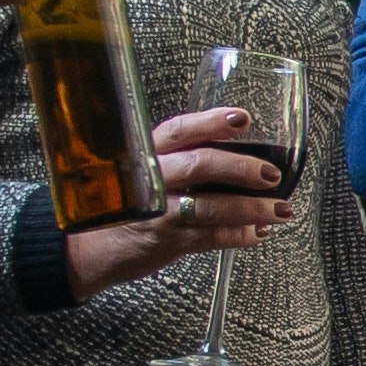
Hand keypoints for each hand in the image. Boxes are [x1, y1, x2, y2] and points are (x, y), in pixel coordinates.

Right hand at [61, 105, 295, 294]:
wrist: (85, 247)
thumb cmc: (124, 203)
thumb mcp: (144, 170)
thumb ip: (180, 157)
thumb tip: (238, 151)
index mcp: (147, 153)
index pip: (180, 130)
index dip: (212, 122)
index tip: (243, 118)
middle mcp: (151, 179)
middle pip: (200, 165)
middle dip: (242, 168)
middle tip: (271, 174)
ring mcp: (158, 213)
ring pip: (212, 207)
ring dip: (252, 209)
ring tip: (281, 209)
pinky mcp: (166, 242)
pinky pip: (211, 238)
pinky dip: (240, 236)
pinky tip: (259, 232)